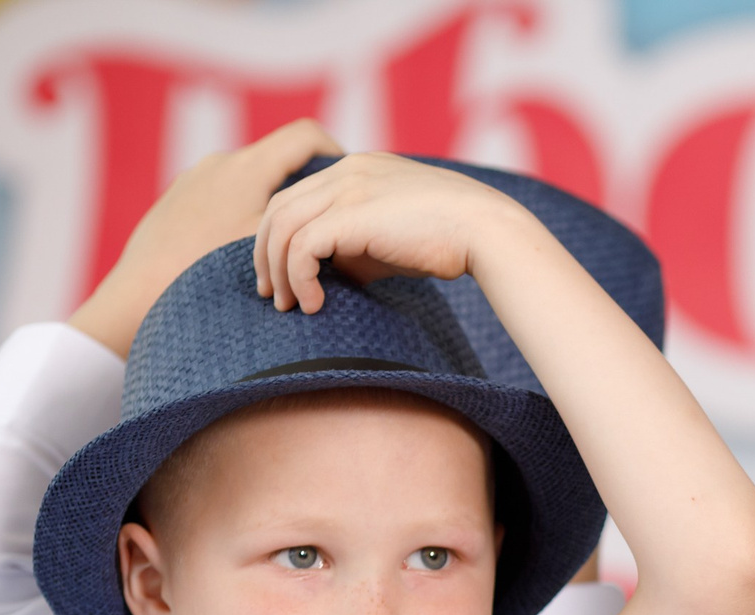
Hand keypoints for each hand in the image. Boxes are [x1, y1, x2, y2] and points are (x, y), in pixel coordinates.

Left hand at [69, 118, 342, 356]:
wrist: (139, 292)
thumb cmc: (209, 269)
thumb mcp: (274, 248)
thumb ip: (311, 225)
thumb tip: (347, 218)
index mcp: (249, 167)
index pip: (307, 136)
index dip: (336, 151)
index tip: (349, 179)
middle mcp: (221, 162)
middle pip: (278, 160)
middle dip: (305, 185)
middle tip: (325, 222)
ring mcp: (196, 178)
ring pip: (251, 180)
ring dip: (273, 202)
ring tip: (284, 243)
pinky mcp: (179, 198)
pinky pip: (224, 194)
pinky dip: (244, 211)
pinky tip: (246, 249)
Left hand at [255, 153, 538, 314]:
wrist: (488, 231)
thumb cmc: (452, 240)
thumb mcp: (394, 238)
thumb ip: (359, 247)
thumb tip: (330, 275)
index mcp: (356, 168)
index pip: (295, 197)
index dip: (279, 238)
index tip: (283, 276)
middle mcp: (345, 170)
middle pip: (277, 209)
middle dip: (266, 255)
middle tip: (273, 296)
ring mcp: (347, 187)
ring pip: (282, 226)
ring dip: (279, 271)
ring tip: (289, 306)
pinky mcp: (353, 214)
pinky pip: (303, 246)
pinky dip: (300, 278)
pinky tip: (315, 304)